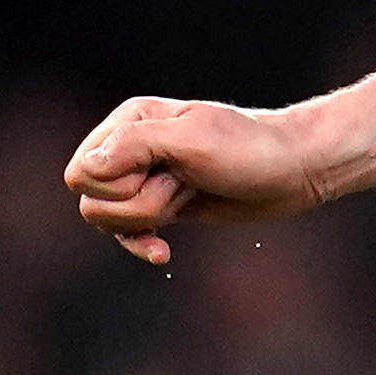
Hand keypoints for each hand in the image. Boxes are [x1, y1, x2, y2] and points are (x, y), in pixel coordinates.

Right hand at [63, 92, 328, 265]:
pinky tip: (164, 253)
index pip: (82, 171)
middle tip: (183, 184)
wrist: (293, 170)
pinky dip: (142, 245)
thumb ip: (134, 146)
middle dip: (138, 204)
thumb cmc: (249, 148)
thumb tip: (85, 170)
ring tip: (189, 194)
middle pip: (93, 201)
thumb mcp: (192, 140)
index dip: (115, 186)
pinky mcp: (162, 205)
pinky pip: (127, 233)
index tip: (160, 173)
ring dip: (151, 217)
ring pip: (110, 220)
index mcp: (130, 121)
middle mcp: (130, 148)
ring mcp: (145, 178)